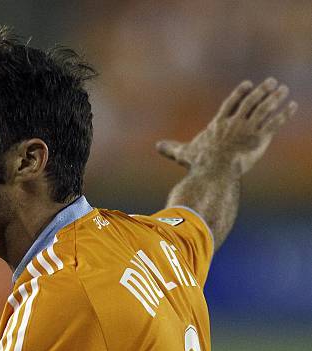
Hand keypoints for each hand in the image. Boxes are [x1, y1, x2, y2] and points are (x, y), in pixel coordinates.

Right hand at [156, 78, 297, 175]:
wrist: (213, 172)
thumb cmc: (198, 164)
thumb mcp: (183, 154)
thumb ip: (171, 148)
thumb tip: (156, 146)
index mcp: (218, 125)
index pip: (231, 104)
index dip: (240, 93)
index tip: (249, 85)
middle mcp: (234, 123)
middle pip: (250, 102)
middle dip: (261, 91)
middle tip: (271, 82)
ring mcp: (247, 130)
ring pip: (264, 109)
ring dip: (275, 98)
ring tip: (283, 89)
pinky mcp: (258, 139)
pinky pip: (273, 123)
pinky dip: (283, 114)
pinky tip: (291, 106)